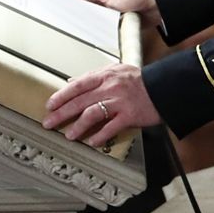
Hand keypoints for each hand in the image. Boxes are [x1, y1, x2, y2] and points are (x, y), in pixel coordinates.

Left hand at [42, 63, 161, 145]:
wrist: (163, 87)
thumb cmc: (139, 80)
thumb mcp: (115, 70)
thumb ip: (93, 75)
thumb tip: (71, 81)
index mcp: (105, 76)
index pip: (77, 85)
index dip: (61, 95)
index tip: (50, 105)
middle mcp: (110, 87)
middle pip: (80, 101)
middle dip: (62, 113)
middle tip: (49, 123)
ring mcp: (120, 101)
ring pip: (92, 114)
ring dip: (78, 126)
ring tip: (69, 135)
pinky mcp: (130, 115)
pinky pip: (111, 127)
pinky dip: (100, 135)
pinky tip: (92, 142)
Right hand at [57, 0, 160, 28]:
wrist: (155, 7)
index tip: (45, 5)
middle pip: (73, 4)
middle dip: (66, 11)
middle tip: (54, 20)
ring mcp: (101, 8)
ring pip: (83, 17)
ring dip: (79, 21)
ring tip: (67, 29)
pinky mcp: (108, 20)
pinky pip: (94, 26)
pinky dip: (90, 29)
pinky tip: (85, 34)